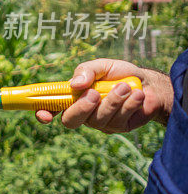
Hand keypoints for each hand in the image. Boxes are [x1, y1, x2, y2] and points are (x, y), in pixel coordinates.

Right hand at [35, 58, 172, 132]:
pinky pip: (118, 121)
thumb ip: (86, 71)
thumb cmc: (120, 73)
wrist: (150, 83)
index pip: (51, 107)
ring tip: (126, 87)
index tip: (45, 115)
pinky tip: (137, 95)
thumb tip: (74, 84)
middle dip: (82, 108)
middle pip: (71, 121)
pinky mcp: (119, 128)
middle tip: (95, 94)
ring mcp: (100, 123)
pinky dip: (129, 104)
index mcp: (73, 96)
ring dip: (113, 101)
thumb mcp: (102, 66)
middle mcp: (83, 112)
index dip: (43, 113)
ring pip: (98, 119)